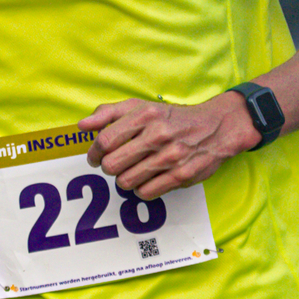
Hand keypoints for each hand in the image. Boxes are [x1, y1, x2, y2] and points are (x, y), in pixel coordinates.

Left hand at [85, 92, 258, 197]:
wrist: (216, 127)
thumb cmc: (172, 118)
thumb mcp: (141, 106)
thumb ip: (109, 113)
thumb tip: (82, 126)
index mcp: (144, 115)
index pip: (104, 140)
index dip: (93, 153)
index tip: (94, 158)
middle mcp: (158, 134)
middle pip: (112, 164)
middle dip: (108, 168)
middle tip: (114, 165)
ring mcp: (170, 156)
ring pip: (126, 182)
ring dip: (124, 180)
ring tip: (132, 171)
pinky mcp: (182, 175)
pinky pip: (146, 193)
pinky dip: (141, 189)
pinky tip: (147, 179)